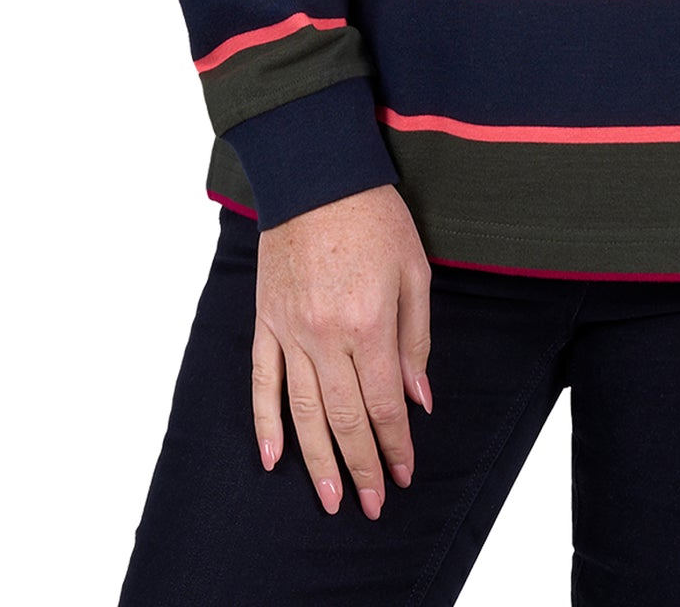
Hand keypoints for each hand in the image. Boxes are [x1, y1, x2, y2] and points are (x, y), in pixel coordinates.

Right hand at [250, 183, 432, 518]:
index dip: (396, 444)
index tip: (405, 473)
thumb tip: (418, 398)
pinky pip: (261, 382)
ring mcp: (289, 331)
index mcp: (368, 323)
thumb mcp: (414, 270)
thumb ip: (416, 338)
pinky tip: (272, 458)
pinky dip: (265, 423)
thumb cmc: (373, 217)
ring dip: (317, 461)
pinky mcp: (265, 321)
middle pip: (344, 418)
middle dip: (361, 467)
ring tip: (329, 499)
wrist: (315, 175)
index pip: (384, 403)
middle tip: (373, 505)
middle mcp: (325, 336)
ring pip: (301, 412)